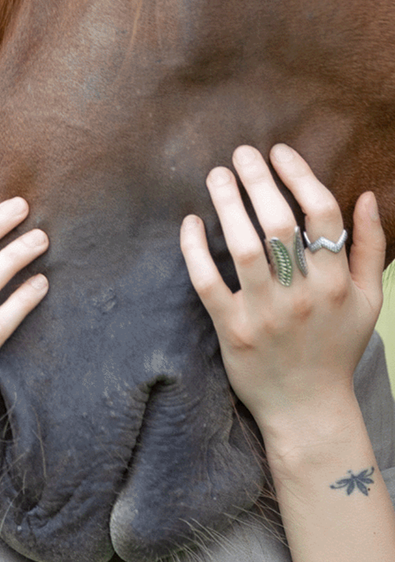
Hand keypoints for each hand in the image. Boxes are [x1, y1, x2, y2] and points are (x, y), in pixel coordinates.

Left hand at [180, 144, 384, 441]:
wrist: (309, 410)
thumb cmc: (336, 348)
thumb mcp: (369, 300)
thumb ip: (371, 247)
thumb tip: (365, 195)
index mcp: (336, 283)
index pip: (320, 213)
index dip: (299, 174)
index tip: (279, 151)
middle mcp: (302, 295)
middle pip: (278, 222)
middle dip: (257, 179)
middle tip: (241, 153)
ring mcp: (265, 313)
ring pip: (242, 246)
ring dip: (226, 203)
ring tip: (216, 174)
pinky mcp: (232, 331)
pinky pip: (208, 282)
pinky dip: (195, 250)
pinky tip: (190, 222)